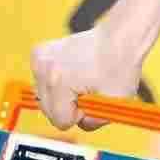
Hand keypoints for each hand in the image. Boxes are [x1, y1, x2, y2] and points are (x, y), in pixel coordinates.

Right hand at [29, 23, 143, 131]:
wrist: (119, 37)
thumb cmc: (120, 65)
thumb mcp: (115, 103)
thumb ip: (95, 122)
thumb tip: (81, 123)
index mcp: (58, 82)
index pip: (61, 121)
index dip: (79, 116)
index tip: (92, 101)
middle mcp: (44, 69)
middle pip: (49, 110)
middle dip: (69, 107)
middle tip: (88, 91)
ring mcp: (39, 59)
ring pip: (45, 96)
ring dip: (61, 95)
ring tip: (82, 80)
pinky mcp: (39, 53)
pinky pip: (42, 81)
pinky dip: (56, 82)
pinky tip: (73, 72)